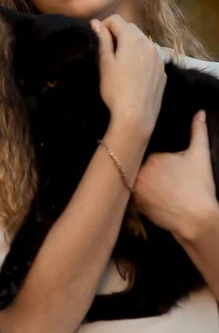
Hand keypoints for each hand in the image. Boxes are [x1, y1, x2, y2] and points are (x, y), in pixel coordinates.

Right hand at [90, 15, 166, 137]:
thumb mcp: (104, 62)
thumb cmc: (115, 89)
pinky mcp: (163, 71)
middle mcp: (149, 43)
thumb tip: (96, 22)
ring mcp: (159, 58)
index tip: (97, 39)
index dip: (104, 25)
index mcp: (132, 38)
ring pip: (143, 42)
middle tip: (106, 51)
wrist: (136, 115)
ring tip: (120, 63)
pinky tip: (134, 74)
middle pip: (131, 29)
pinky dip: (141, 58)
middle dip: (118, 34)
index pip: (116, 19)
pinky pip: (151, 56)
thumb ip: (102, 39)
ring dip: (130, 45)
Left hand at [134, 110, 218, 240]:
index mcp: (152, 157)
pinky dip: (138, 194)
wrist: (198, 220)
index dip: (154, 156)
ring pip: (133, 178)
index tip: (163, 164)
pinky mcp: (135, 206)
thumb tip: (200, 112)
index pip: (145, 150)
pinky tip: (153, 195)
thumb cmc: (199, 187)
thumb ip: (198, 131)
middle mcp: (139, 172)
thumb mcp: (200, 156)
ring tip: (157, 186)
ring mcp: (136, 190)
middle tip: (161, 176)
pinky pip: (132, 194)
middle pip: (138, 164)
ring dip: (139, 179)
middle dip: (144, 167)